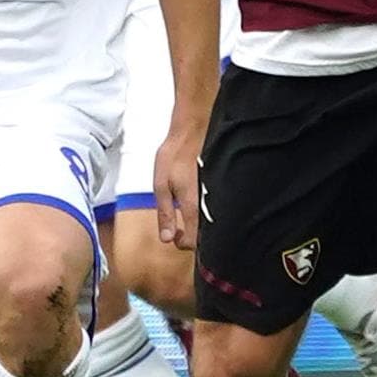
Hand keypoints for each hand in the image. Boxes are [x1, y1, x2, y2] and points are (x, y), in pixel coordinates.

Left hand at [153, 128, 201, 250]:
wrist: (190, 134)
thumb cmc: (174, 156)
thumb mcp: (161, 187)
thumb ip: (165, 214)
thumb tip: (166, 239)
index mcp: (192, 206)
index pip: (192, 241)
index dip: (181, 243)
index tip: (172, 234)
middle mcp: (206, 205)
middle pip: (203, 235)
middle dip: (190, 237)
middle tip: (176, 226)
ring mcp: (213, 198)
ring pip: (208, 224)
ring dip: (196, 226)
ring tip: (182, 214)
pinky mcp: (216, 190)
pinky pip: (211, 210)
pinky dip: (202, 214)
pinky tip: (191, 202)